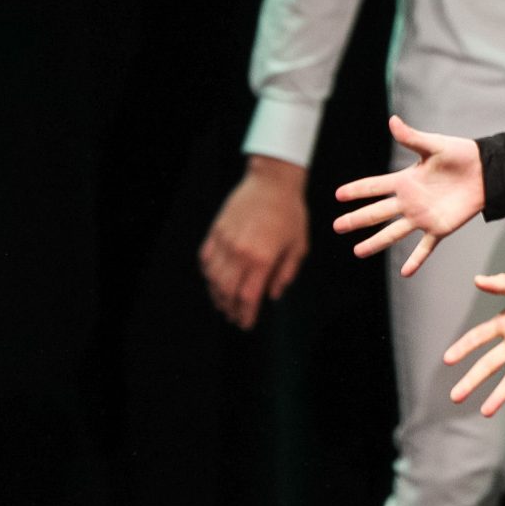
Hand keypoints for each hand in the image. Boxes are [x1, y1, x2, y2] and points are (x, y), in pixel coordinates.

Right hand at [200, 157, 307, 330]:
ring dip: (217, 295)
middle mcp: (240, 253)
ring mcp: (225, 242)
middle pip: (227, 292)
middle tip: (234, 317)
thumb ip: (286, 273)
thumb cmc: (291, 212)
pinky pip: (206, 259)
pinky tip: (214, 281)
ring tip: (224, 303)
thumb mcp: (299, 245)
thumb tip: (274, 294)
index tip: (246, 324)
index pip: (248, 297)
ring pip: (213, 278)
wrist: (272, 182)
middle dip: (230, 309)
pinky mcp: (216, 231)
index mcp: (263, 259)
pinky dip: (208, 274)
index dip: (246, 315)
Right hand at [331, 115, 485, 277]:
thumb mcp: (433, 145)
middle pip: (377, 212)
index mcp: (406, 181)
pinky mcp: (440, 228)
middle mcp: (409, 201)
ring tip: (357, 252)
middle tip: (337, 226)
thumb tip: (392, 121)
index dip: (357, 190)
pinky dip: (416, 260)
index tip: (338, 194)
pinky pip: (425, 248)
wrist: (486, 172)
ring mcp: (423, 217)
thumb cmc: (460, 155)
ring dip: (376, 243)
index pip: (375, 186)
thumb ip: (411, 138)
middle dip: (356, 219)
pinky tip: (406, 272)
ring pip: (393, 233)